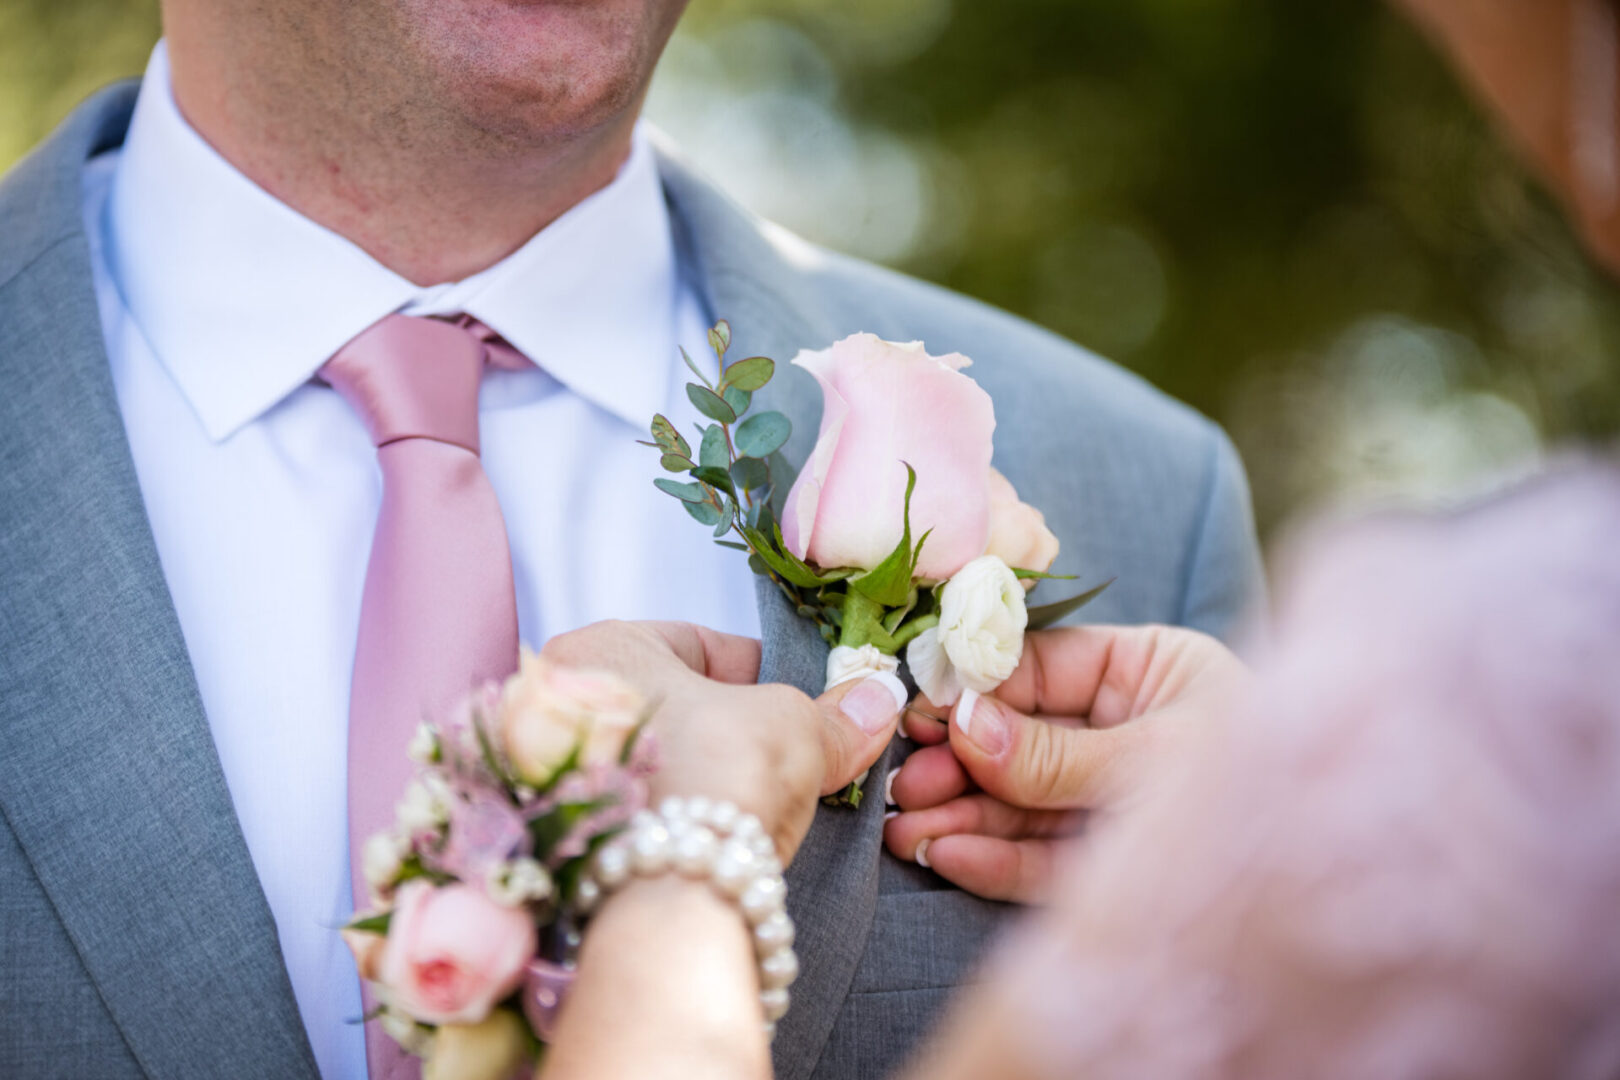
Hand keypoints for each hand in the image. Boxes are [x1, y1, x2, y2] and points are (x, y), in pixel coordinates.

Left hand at [540, 620, 904, 863]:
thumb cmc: (717, 774)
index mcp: (601, 646)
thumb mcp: (793, 728)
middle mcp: (554, 702)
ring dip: (702, 778)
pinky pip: (631, 814)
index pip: (698, 643)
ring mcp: (548, 775)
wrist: (666, 889)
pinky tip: (716, 839)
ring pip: (651, 763)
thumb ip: (833, 714)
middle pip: (671, 707)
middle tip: (784, 756)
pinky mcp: (556, 841)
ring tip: (755, 803)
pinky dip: (672, 821)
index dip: (763, 672)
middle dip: (729, 730)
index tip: (802, 702)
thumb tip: (878, 700)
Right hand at [884, 623, 1247, 901]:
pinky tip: (949, 854)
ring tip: (905, 828)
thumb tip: (962, 722)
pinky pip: (1043, 856)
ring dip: (961, 815)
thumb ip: (1057, 752)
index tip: (923, 705)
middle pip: (1023, 738)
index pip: (1044, 667)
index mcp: (1157, 673)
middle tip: (905, 778)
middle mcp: (1131, 732)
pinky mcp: (1110, 865)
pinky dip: (995, 859)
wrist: (1344, 889)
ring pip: (1023, 802)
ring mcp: (1116, 801)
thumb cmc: (1269, 790)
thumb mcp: (1156, 758)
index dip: (979, 686)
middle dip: (961, 761)